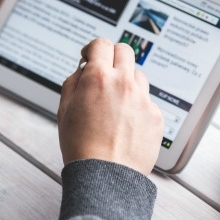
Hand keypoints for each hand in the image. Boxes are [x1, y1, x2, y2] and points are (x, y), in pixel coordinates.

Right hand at [57, 38, 163, 175]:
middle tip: (105, 70)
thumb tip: (84, 68)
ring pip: (138, 75)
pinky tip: (125, 123)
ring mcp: (143, 99)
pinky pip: (147, 101)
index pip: (101, 44)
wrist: (105, 176)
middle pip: (125, 50)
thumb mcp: (64, 109)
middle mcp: (124, 83)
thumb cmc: (82, 146)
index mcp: (99, 78)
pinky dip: (137, 106)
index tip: (91, 56)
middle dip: (112, 56)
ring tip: (115, 104)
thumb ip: (74, 81)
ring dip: (126, 81)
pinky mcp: (155, 115)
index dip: (93, 48)